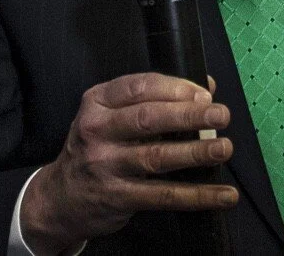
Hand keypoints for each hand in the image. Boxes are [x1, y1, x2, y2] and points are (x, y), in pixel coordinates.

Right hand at [20, 72, 236, 253]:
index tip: (203, 95)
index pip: (138, 87)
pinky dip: (196, 195)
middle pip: (147, 119)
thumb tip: (204, 89)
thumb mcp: (109, 117)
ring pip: (156, 156)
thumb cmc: (95, 149)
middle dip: (188, 116)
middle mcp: (96, 130)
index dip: (174, 89)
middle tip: (220, 115)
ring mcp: (105, 165)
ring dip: (194, 152)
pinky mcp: (117, 197)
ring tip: (223, 148)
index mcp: (96, 103)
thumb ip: (151, 101)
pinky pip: (162, 195)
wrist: (60, 198)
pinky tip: (222, 194)